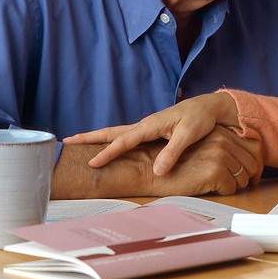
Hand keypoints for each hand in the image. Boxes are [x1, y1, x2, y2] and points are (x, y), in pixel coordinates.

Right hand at [53, 126, 261, 197]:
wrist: (210, 106)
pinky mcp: (151, 130)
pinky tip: (108, 146)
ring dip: (98, 137)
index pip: (124, 141)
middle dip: (90, 137)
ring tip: (78, 142)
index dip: (108, 152)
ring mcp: (147, 127)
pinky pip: (127, 136)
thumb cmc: (200, 118)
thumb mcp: (189, 135)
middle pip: (112, 132)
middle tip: (67, 141)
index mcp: (151, 125)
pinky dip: (113, 139)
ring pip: (118, 133)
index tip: (92, 162)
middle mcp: (145, 124)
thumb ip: (172, 152)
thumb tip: (158, 171)